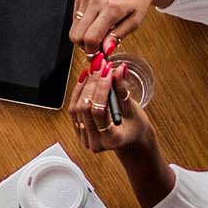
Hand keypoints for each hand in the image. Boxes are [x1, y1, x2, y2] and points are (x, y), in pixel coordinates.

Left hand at [69, 64, 175, 207]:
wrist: (129, 141)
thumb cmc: (135, 128)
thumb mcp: (133, 110)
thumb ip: (122, 91)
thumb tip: (118, 70)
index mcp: (111, 140)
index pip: (99, 111)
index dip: (101, 89)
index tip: (107, 70)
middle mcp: (95, 142)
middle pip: (85, 108)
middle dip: (92, 83)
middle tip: (100, 65)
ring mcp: (84, 138)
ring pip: (76, 108)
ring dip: (84, 86)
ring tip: (93, 69)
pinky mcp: (78, 131)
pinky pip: (73, 109)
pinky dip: (78, 92)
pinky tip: (85, 78)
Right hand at [71, 0, 174, 52]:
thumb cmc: (137, 0)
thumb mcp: (135, 22)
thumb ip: (118, 36)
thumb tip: (105, 49)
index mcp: (112, 8)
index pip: (91, 38)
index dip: (92, 51)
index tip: (98, 55)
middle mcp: (96, 1)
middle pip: (77, 35)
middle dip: (86, 46)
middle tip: (98, 46)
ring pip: (74, 29)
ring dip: (84, 36)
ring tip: (98, 33)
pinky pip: (74, 19)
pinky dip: (83, 26)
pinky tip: (95, 22)